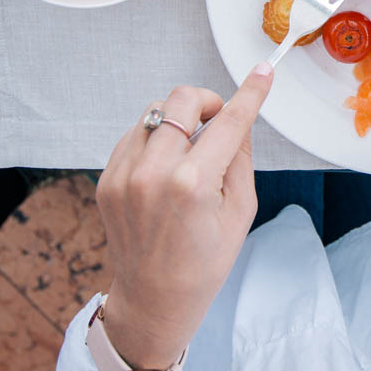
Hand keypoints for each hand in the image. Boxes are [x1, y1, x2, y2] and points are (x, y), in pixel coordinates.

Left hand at [94, 63, 272, 370]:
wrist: (153, 299)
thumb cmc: (205, 261)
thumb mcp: (241, 211)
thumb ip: (240, 157)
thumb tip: (238, 118)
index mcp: (192, 185)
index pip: (228, 122)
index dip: (250, 93)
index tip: (263, 71)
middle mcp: (152, 174)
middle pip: (182, 100)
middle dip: (206, 102)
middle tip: (217, 122)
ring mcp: (123, 176)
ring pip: (156, 112)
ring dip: (179, 121)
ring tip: (190, 153)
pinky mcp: (107, 179)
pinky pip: (135, 135)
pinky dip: (156, 140)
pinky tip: (166, 168)